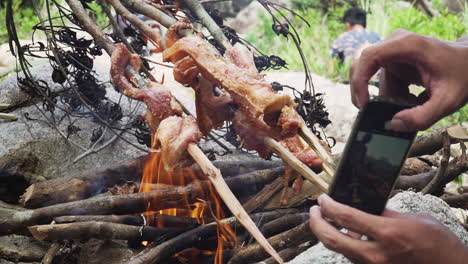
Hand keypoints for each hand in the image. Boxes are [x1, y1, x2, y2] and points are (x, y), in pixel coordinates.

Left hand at [309, 194, 467, 263]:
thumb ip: (384, 214)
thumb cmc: (437, 244)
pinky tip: (346, 233)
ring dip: (328, 234)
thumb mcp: (412, 220)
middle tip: (314, 211)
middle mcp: (376, 254)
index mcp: (387, 234)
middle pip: (331, 239)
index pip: (345, 216)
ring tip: (326, 219)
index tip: (323, 198)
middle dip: (316, 223)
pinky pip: (352, 257)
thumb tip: (363, 207)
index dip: (328, 205)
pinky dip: (345, 245)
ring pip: (340, 250)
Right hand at [350, 29, 467, 131]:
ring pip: (376, 80)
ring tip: (413, 104)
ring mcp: (393, 52)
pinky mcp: (394, 61)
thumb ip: (423, 116)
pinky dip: (393, 95)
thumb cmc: (462, 75)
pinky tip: (411, 99)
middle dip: (365, 92)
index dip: (360, 80)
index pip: (369, 57)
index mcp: (407, 45)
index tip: (363, 103)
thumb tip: (394, 124)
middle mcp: (395, 44)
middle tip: (370, 112)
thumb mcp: (448, 100)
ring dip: (390, 98)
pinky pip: (383, 82)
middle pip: (363, 66)